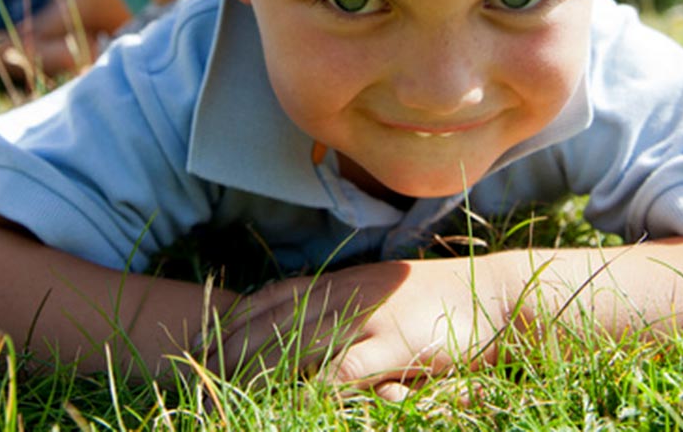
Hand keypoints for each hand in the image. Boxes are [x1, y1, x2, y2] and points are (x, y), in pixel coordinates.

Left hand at [210, 256, 506, 399]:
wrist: (490, 291)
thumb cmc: (438, 299)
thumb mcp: (384, 294)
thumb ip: (346, 306)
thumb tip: (308, 327)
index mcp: (343, 281)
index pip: (275, 294)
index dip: (236, 316)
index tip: (202, 338)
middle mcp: (348, 293)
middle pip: (276, 318)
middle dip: (232, 344)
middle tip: (192, 371)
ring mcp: (372, 317)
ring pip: (301, 341)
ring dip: (258, 367)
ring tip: (222, 391)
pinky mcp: (397, 344)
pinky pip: (348, 368)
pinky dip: (317, 385)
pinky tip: (292, 400)